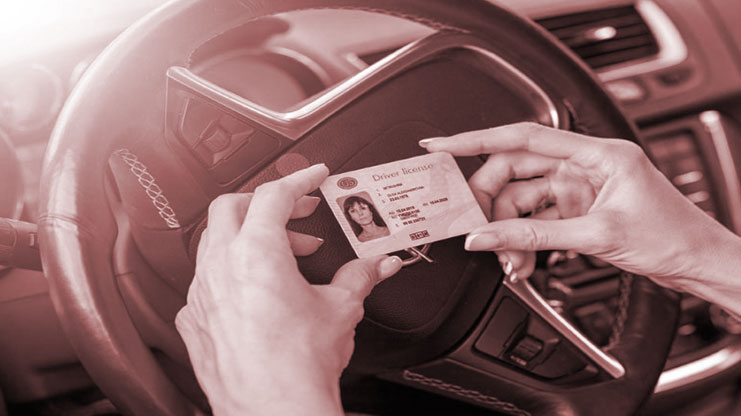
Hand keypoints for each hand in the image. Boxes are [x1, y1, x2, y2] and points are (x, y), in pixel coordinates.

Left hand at [175, 164, 402, 414]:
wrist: (274, 409)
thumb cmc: (299, 364)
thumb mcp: (341, 308)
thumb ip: (360, 276)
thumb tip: (379, 264)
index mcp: (256, 252)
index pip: (274, 194)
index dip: (299, 179)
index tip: (313, 175)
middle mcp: (221, 267)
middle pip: (231, 207)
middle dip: (267, 203)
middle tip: (298, 214)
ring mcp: (202, 293)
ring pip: (215, 242)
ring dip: (248, 238)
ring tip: (283, 256)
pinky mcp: (195, 320)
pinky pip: (206, 281)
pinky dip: (231, 273)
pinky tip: (254, 291)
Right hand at [420, 122, 740, 315]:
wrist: (696, 262)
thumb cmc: (670, 235)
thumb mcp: (596, 236)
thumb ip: (532, 236)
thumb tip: (486, 236)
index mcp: (594, 153)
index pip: (522, 137)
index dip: (475, 139)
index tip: (443, 145)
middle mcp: (583, 165)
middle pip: (514, 172)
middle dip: (490, 203)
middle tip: (474, 228)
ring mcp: (578, 188)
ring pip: (522, 201)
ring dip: (508, 231)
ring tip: (509, 259)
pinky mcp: (577, 209)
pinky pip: (536, 221)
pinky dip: (523, 241)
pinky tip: (520, 260)